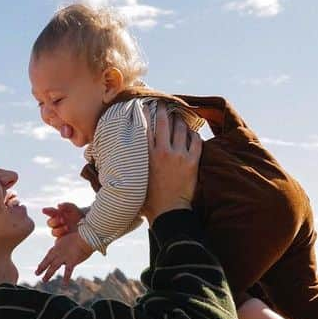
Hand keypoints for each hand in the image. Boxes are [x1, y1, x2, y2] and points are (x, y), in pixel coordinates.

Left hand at [35, 229, 94, 284]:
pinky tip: (64, 286)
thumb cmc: (82, 236)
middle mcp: (59, 251)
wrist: (87, 236)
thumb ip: (65, 245)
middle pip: (48, 260)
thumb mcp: (70, 239)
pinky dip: (65, 279)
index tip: (40, 266)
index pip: (49, 254)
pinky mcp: (72, 261)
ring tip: (44, 280)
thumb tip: (62, 247)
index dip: (44, 261)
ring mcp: (64, 256)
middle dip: (41, 267)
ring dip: (48, 274)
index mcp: (58, 245)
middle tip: (36, 273)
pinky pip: (67, 271)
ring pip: (53, 266)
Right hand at [42, 202, 84, 238]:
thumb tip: (59, 206)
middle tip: (62, 220)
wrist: (88, 227)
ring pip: (54, 232)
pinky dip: (59, 240)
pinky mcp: (62, 241)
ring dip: (59, 230)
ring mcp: (60, 232)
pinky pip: (57, 241)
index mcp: (59, 215)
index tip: (47, 210)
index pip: (51, 213)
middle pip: (50, 223)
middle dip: (55, 221)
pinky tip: (64, 237)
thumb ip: (67, 206)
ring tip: (67, 227)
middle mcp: (58, 224)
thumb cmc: (80, 217)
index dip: (48, 211)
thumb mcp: (75, 209)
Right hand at [141, 104, 199, 222]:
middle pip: (165, 122)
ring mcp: (179, 156)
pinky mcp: (192, 162)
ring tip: (179, 118)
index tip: (148, 105)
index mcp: (148, 155)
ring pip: (182, 128)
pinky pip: (196, 140)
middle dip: (165, 110)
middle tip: (165, 106)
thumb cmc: (150, 201)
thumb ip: (134, 165)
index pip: (147, 126)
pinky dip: (194, 134)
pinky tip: (192, 133)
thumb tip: (121, 160)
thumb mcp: (137, 179)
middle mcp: (163, 151)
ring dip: (180, 121)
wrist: (169, 213)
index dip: (148, 113)